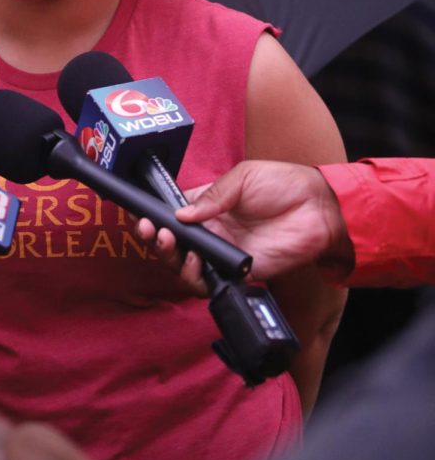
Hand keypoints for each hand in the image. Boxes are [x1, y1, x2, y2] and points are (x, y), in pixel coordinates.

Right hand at [136, 160, 352, 280]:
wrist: (319, 208)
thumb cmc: (283, 185)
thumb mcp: (243, 178)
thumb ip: (212, 197)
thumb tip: (180, 214)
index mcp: (211, 206)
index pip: (174, 215)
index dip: (155, 218)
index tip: (140, 216)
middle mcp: (214, 231)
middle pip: (175, 244)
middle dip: (156, 239)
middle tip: (150, 232)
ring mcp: (225, 252)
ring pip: (187, 265)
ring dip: (172, 257)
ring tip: (170, 244)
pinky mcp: (241, 271)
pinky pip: (212, 281)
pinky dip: (196, 275)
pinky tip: (193, 262)